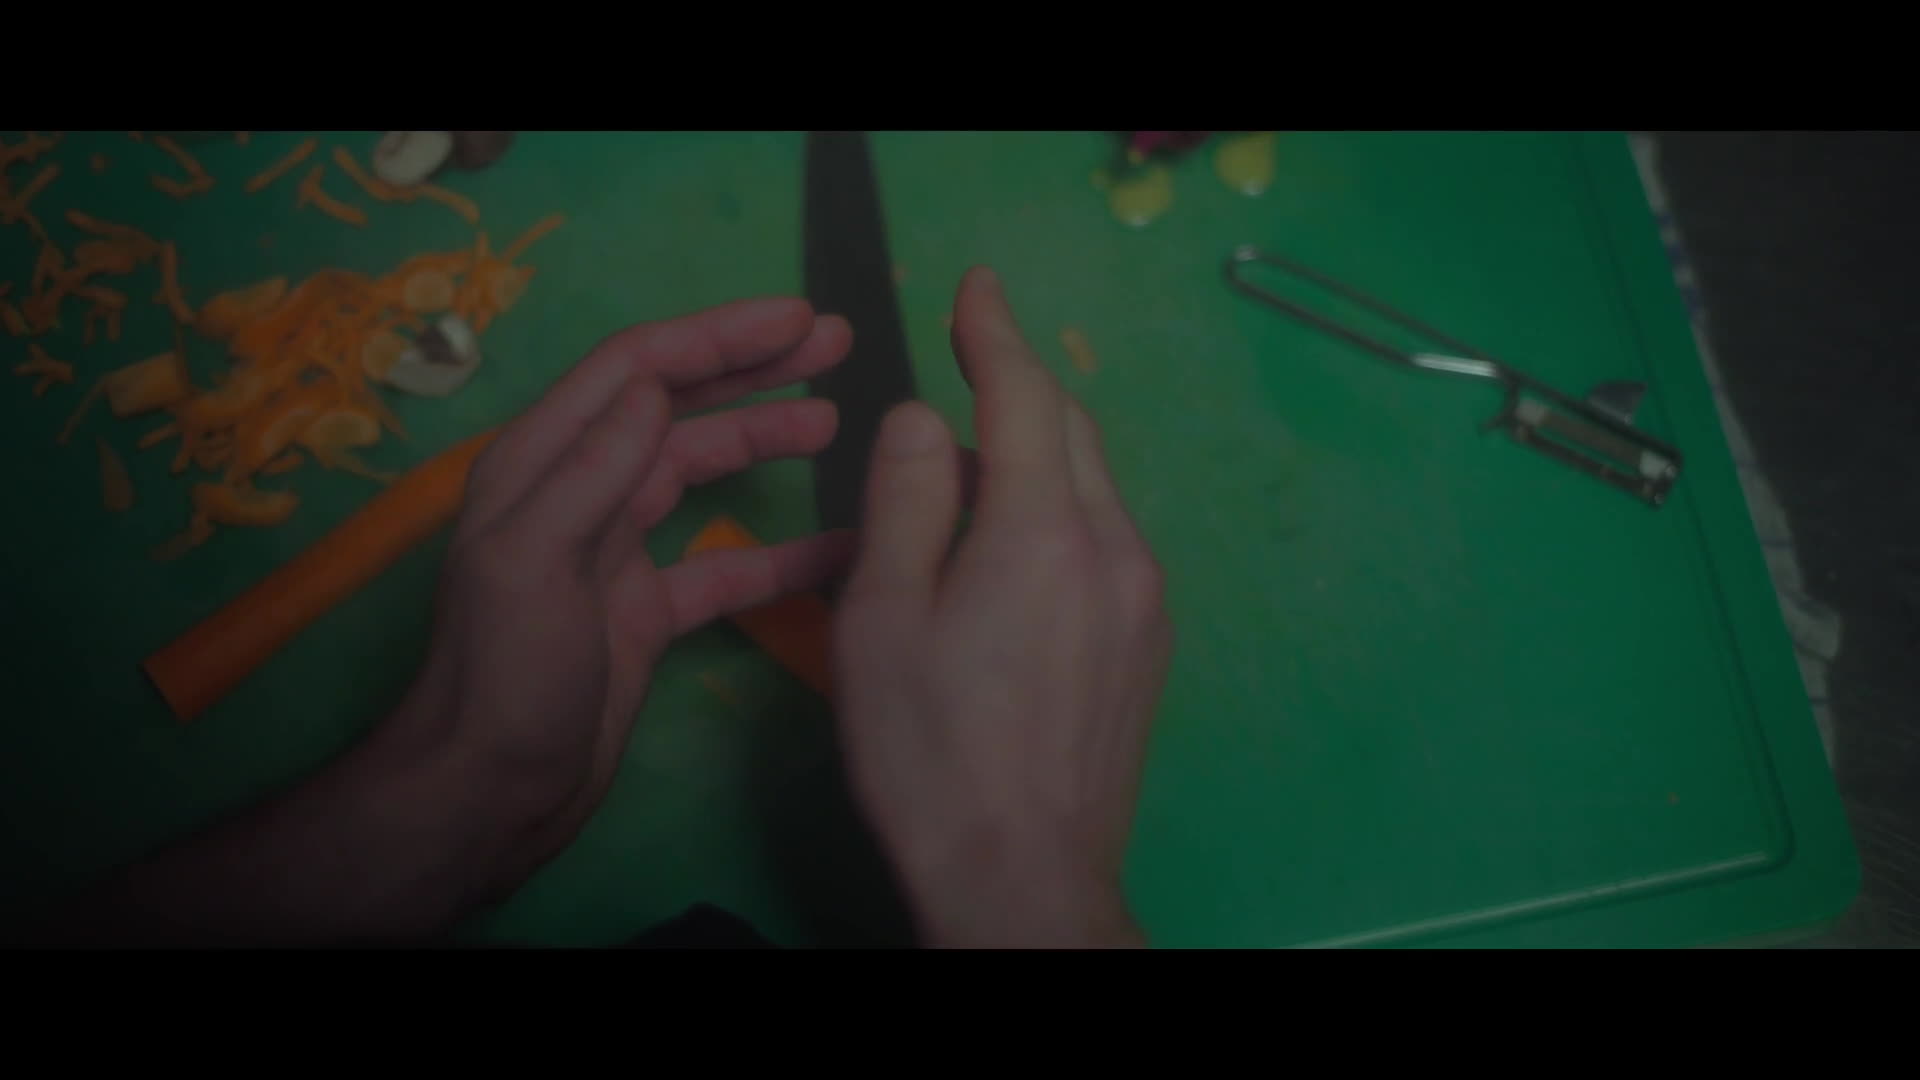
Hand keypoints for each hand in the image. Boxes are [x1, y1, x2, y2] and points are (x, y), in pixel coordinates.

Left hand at [380, 297, 856, 909]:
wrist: (490, 795)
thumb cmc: (502, 676)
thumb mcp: (531, 560)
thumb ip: (590, 469)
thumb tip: (652, 382)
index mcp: (539, 464)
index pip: (634, 370)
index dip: (716, 337)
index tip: (795, 319)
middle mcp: (578, 494)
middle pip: (674, 408)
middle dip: (750, 369)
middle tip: (834, 342)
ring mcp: (614, 554)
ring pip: (700, 475)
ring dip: (763, 442)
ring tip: (835, 424)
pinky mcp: (645, 612)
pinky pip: (723, 566)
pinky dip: (779, 553)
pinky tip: (838, 544)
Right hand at [832, 268, 1172, 947]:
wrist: (1022, 877)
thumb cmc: (930, 753)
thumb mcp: (882, 618)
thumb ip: (907, 499)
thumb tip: (928, 418)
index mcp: (1045, 530)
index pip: (1026, 394)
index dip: (995, 331)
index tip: (977, 284)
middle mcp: (1115, 550)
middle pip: (1073, 433)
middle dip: (1018, 391)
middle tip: (963, 372)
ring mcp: (1145, 602)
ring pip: (1094, 491)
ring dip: (1036, 462)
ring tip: (964, 496)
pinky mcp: (1150, 647)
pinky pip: (1106, 545)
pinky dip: (1059, 519)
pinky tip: (1009, 567)